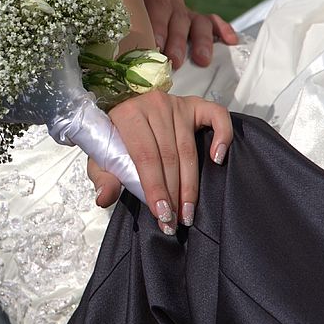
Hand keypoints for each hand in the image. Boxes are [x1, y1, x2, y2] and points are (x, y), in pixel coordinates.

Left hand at [87, 91, 232, 234]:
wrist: (122, 109)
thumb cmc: (115, 136)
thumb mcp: (100, 156)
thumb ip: (102, 177)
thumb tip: (104, 198)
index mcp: (127, 115)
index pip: (145, 156)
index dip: (155, 187)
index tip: (162, 213)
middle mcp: (154, 105)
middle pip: (169, 156)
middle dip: (173, 193)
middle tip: (175, 220)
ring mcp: (176, 104)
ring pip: (189, 149)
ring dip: (190, 184)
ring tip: (188, 210)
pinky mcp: (194, 104)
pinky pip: (217, 117)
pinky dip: (222, 137)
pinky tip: (217, 160)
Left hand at [122, 0, 238, 68]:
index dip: (158, 22)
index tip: (155, 43)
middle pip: (177, 16)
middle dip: (176, 40)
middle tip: (173, 59)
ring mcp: (182, 9)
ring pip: (196, 22)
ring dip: (199, 41)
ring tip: (200, 59)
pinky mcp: (193, 19)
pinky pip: (211, 22)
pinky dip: (222, 29)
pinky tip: (230, 40)